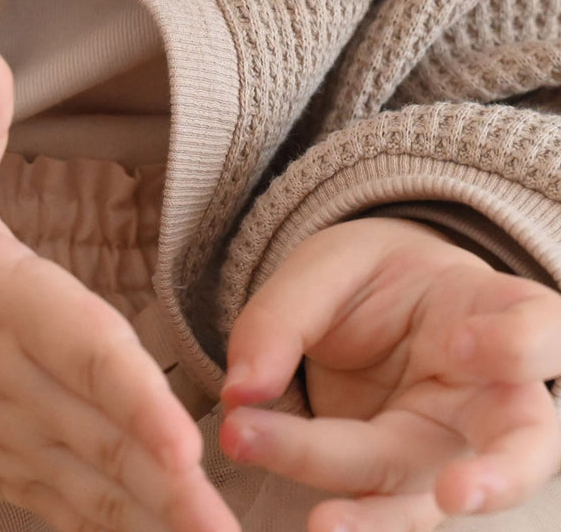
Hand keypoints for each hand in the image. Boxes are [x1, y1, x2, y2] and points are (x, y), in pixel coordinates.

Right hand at [0, 40, 237, 531]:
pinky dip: (116, 531)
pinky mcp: (2, 469)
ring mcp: (3, 436)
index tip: (181, 440)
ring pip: (90, 485)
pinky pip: (66, 508)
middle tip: (229, 526)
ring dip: (154, 520)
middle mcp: (5, 379)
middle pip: (96, 433)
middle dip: (165, 482)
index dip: (126, 392)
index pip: (72, 346)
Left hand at [218, 218, 560, 531]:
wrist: (372, 304)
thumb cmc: (372, 280)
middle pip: (524, 442)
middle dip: (500, 475)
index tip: (459, 344)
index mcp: (492, 309)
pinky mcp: (413, 483)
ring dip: (391, 520)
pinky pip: (393, 511)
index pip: (538, 327)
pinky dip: (357, 523)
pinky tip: (317, 525)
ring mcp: (459, 448)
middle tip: (454, 493)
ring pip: (446, 496)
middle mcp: (493, 392)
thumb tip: (241, 390)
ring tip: (327, 526)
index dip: (513, 344)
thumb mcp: (326, 267)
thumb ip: (285, 316)